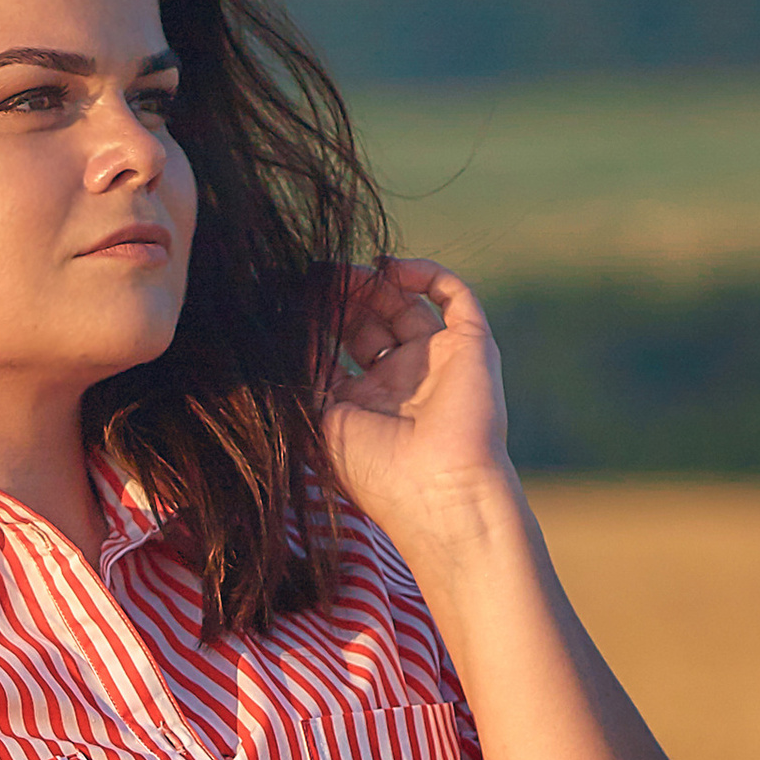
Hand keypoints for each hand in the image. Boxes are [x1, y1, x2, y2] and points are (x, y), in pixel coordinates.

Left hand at [321, 258, 520, 550]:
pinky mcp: (471, 345)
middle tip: (321, 278)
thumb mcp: (321, 420)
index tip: (296, 297)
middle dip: (346, 298)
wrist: (437, 491)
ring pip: (406, 304)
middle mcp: (404, 379)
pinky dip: (425, 274)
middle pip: (373, 321)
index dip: (321, 321)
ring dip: (376, 284)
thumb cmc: (374, 470)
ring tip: (347, 272)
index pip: (344, 348)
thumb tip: (288, 331)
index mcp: (368, 402)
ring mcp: (437, 361)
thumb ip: (306, 374)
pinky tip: (391, 269)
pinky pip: (453, 295)